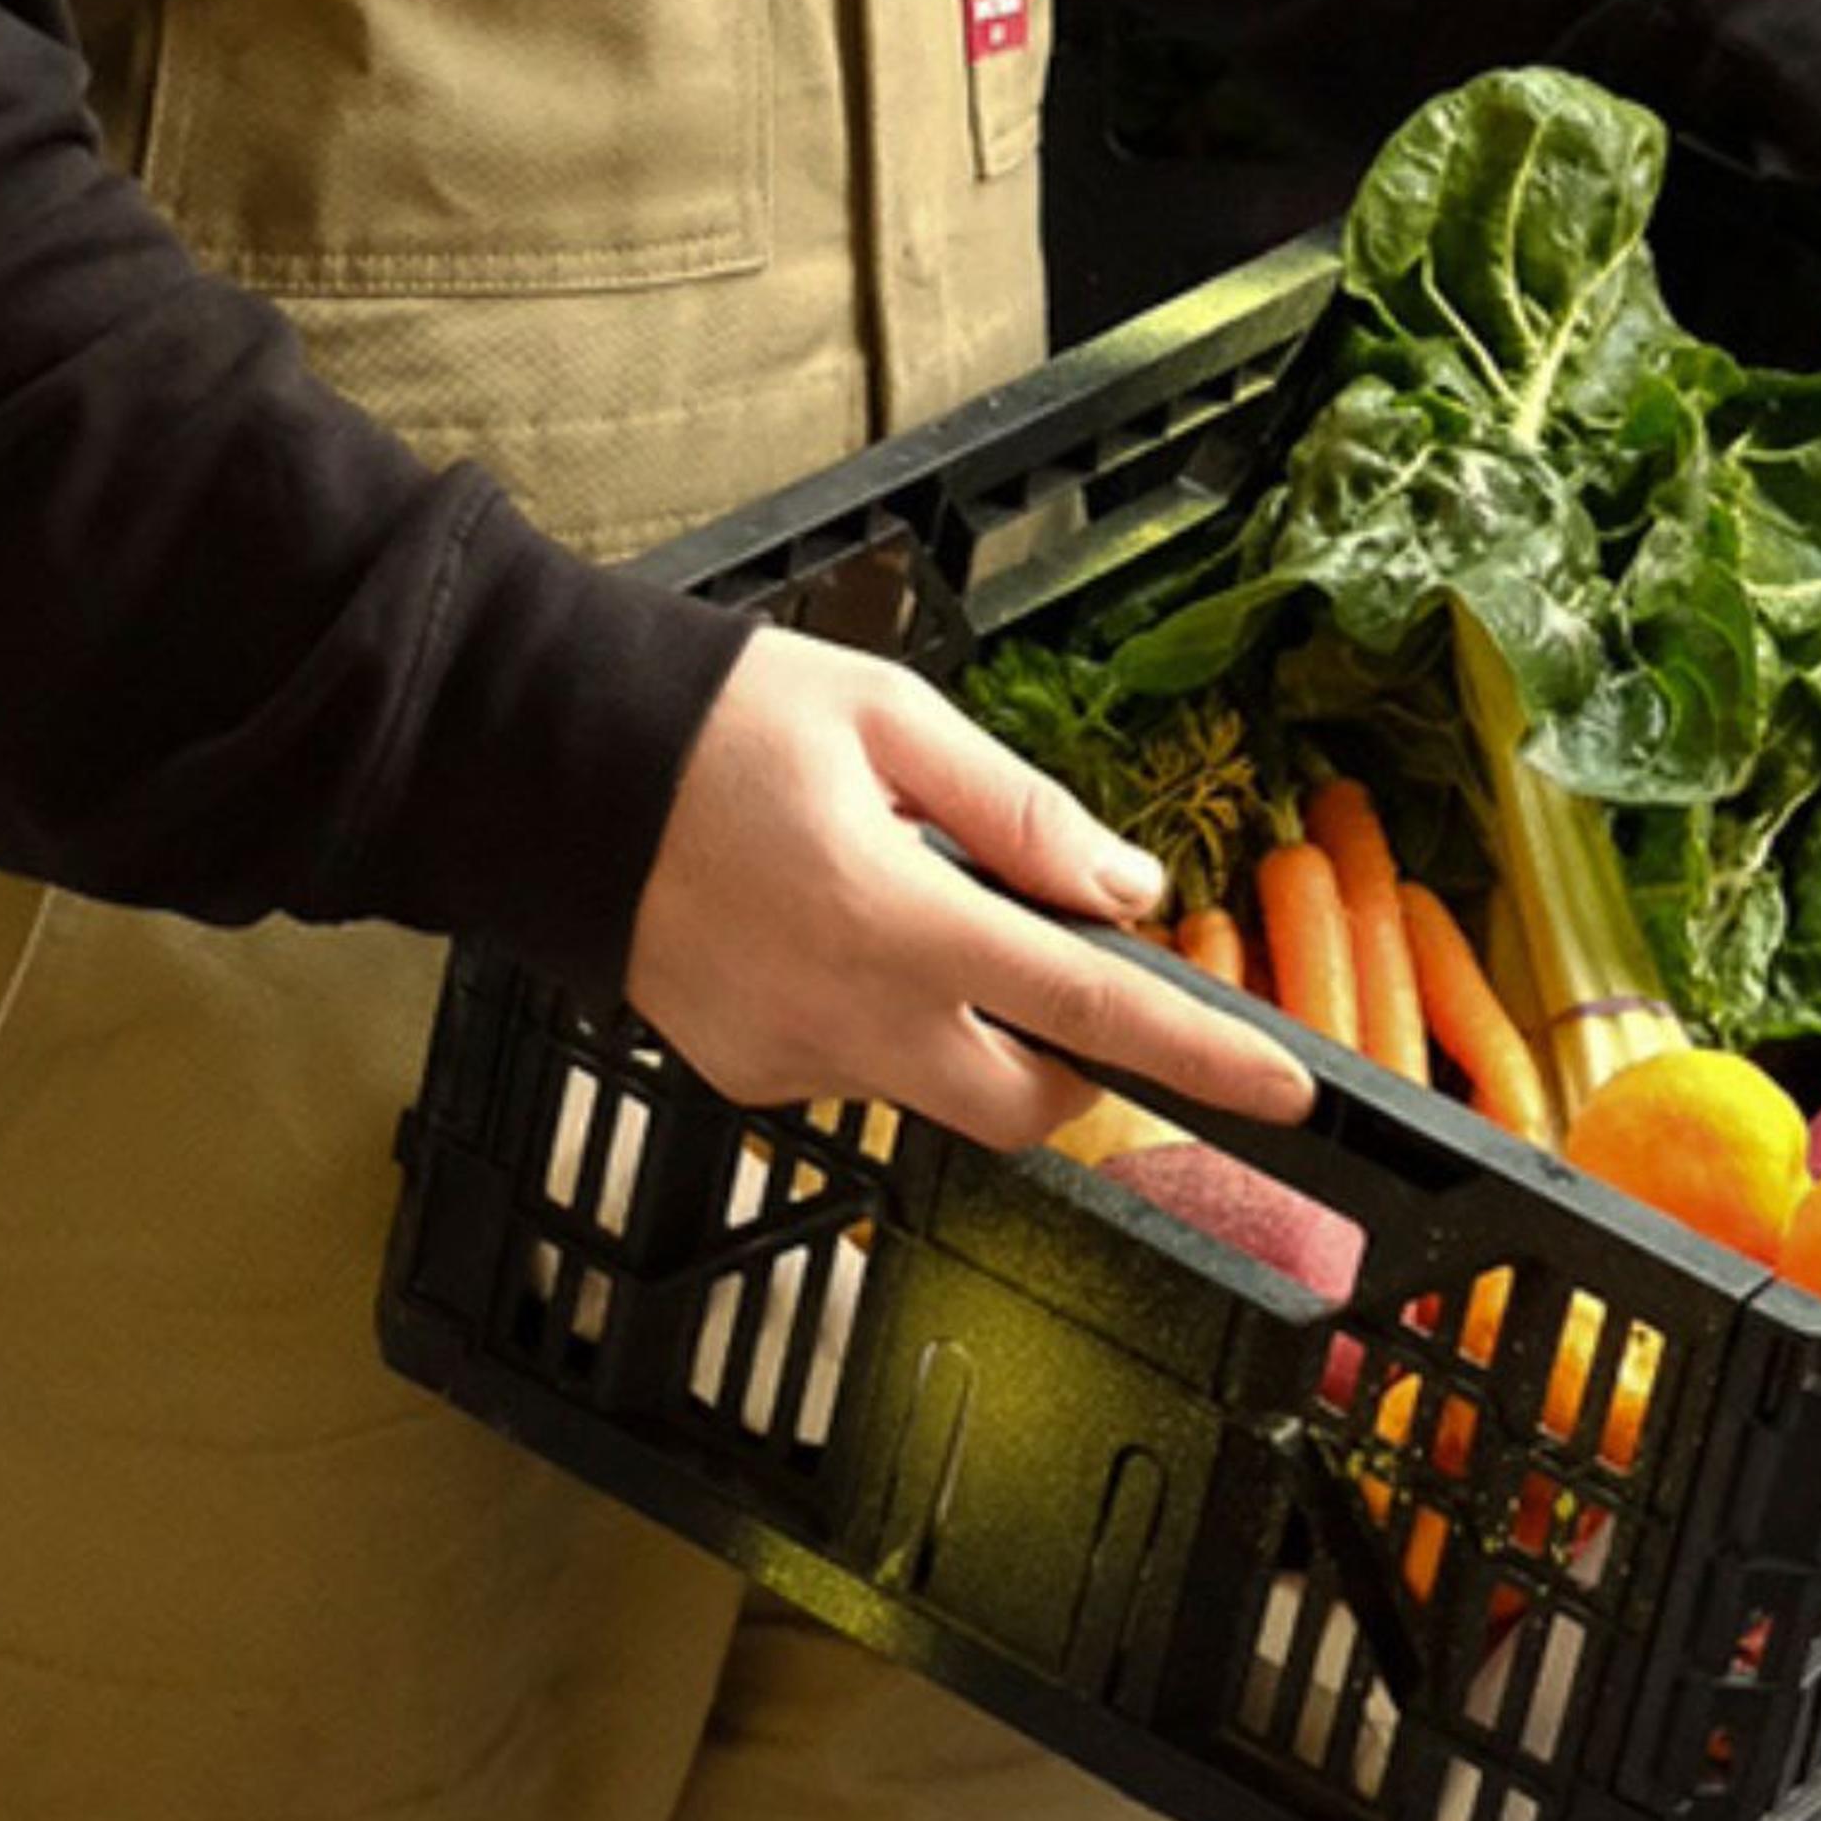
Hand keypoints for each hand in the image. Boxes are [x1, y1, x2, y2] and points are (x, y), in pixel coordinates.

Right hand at [626, 630, 1317, 1144]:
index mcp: (899, 923)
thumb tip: (1125, 889)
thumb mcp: (892, 717)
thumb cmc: (713, 722)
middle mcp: (849, 1018)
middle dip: (1084, 1064)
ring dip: (978, 1035)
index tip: (1282, 1088)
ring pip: (942, 1093)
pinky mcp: (746, 1072)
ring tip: (919, 911)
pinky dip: (888, 1023)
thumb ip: (1020, 813)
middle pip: (1030, 1103)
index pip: (1092, 1013)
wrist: (538, 765)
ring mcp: (792, 1059)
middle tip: (1071, 969)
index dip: (1202, 1056)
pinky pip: (859, 1072)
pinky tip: (835, 933)